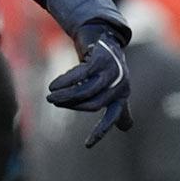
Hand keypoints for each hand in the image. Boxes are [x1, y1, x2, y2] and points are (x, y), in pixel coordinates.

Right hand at [45, 23, 132, 147]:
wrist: (103, 35)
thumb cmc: (107, 67)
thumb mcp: (115, 87)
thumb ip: (120, 107)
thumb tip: (128, 128)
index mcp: (122, 94)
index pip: (113, 117)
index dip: (101, 131)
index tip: (87, 146)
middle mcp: (120, 83)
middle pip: (94, 103)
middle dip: (73, 106)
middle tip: (55, 103)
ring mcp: (111, 70)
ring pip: (87, 90)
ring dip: (66, 95)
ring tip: (51, 96)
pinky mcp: (100, 59)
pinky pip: (81, 75)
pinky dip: (66, 81)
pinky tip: (54, 85)